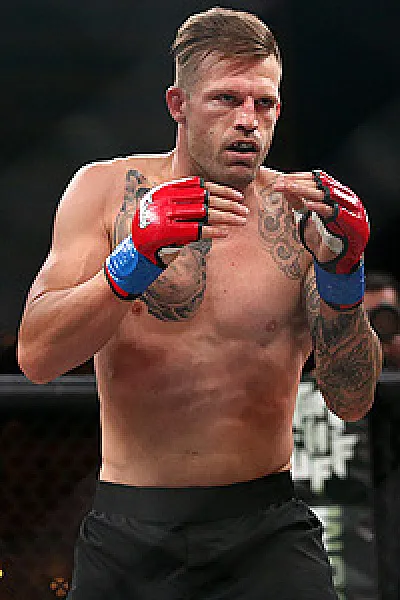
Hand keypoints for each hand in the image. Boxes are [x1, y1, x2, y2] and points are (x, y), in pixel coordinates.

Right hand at [105, 177, 247, 299]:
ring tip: (241, 220)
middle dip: (228, 204)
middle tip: (245, 210)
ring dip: (226, 217)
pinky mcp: (168, 232)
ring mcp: (165, 214)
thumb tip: (218, 198)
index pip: (200, 185)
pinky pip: (196, 230)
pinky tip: (226, 233)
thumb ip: (186, 202)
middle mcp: (165, 198)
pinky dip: (213, 231)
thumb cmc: (156, 232)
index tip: (238, 196)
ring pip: (204, 213)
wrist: (134, 252)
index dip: (221, 190)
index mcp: (165, 189)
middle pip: (205, 198)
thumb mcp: (168, 211)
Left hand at [273, 170, 368, 272]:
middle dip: (298, 182)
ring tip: (288, 187)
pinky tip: (306, 204)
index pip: (318, 178)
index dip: (300, 177)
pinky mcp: (349, 222)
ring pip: (325, 193)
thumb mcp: (308, 218)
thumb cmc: (325, 238)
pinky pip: (332, 211)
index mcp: (337, 193)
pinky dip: (318, 206)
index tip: (282, 178)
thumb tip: (284, 189)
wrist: (340, 258)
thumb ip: (299, 203)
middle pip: (320, 183)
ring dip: (305, 190)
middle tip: (281, 182)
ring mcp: (348, 208)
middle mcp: (345, 197)